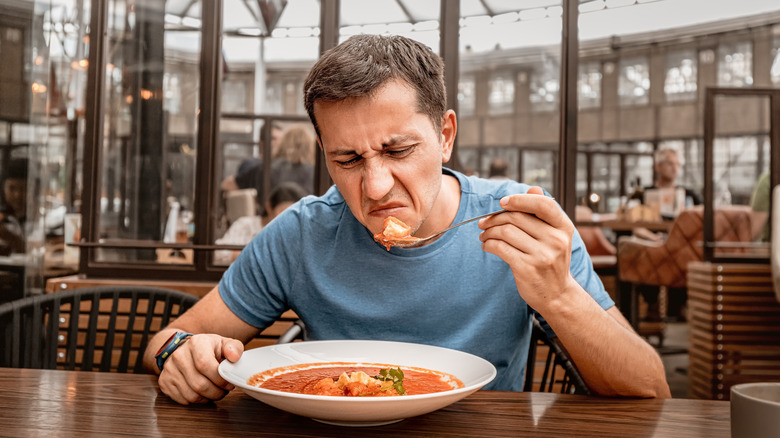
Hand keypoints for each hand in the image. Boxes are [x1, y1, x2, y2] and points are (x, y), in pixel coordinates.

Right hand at [157, 334, 243, 404]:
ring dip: (207, 398)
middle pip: (199, 384)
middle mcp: (179, 356)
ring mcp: (169, 370)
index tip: (229, 384)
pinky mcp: (164, 382)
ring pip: (191, 395)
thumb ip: (234, 348)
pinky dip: (196, 400)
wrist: (183, 348)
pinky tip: (203, 393)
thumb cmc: (207, 348)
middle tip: (224, 391)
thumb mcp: (222, 343)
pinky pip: (183, 399)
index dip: (220, 379)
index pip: (205, 365)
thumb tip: (235, 357)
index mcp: (196, 343)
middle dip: (216, 392)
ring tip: (215, 392)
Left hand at [478, 186, 578, 311]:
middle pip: (517, 217)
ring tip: (484, 235)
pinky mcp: (527, 268)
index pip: (543, 204)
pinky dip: (488, 244)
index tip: (502, 203)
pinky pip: (500, 248)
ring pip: (506, 232)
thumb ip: (543, 213)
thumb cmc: (551, 261)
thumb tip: (532, 188)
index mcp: (564, 227)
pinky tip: (486, 246)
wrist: (557, 295)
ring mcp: (542, 255)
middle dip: (495, 218)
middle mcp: (555, 240)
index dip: (519, 199)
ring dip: (489, 232)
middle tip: (484, 222)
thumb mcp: (555, 236)